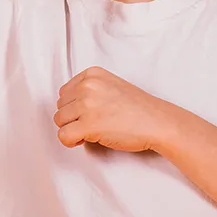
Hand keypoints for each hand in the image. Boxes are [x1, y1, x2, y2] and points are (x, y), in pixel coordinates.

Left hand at [54, 67, 172, 151]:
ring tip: (92, 131)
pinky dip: (71, 142)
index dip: (74, 107)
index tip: (90, 113)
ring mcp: (87, 104)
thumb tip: (68, 105)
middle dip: (72, 118)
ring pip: (59, 121)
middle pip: (60, 107)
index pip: (64, 92)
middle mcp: (87, 86)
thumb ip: (89, 89)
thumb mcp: (111, 85)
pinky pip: (63, 136)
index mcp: (92, 74)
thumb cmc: (138, 108)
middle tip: (93, 123)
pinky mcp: (89, 125)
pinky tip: (85, 140)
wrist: (157, 122)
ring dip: (72, 129)